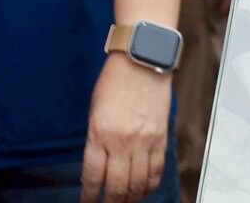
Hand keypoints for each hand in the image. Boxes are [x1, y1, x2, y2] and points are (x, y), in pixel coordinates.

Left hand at [83, 53, 170, 202]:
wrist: (143, 60)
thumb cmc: (115, 80)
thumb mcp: (95, 110)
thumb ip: (96, 138)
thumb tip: (98, 165)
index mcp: (99, 133)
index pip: (92, 176)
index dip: (89, 195)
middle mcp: (121, 142)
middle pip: (116, 186)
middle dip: (109, 202)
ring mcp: (143, 143)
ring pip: (137, 184)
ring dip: (129, 198)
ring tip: (124, 202)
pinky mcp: (160, 140)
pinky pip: (156, 172)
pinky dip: (149, 186)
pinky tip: (143, 191)